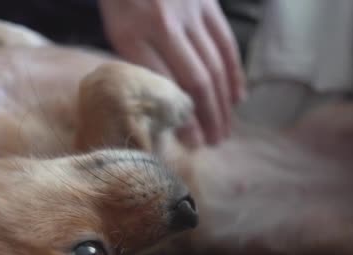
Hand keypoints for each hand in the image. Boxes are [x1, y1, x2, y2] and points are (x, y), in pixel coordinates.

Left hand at [99, 0, 245, 146]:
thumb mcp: (115, 27)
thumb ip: (136, 59)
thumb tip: (161, 102)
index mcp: (131, 33)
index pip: (162, 86)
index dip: (180, 118)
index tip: (190, 141)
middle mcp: (163, 24)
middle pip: (194, 81)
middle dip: (207, 118)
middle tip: (213, 143)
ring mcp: (189, 12)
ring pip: (213, 66)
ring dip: (222, 103)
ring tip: (224, 129)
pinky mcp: (208, 3)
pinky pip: (225, 43)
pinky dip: (234, 73)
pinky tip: (237, 97)